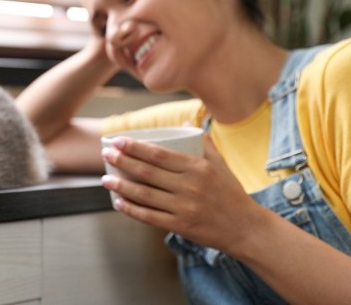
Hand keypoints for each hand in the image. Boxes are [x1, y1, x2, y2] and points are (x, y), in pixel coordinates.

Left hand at [101, 135, 261, 252]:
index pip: (158, 154)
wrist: (245, 228)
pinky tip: (118, 202)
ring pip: (144, 195)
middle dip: (122, 162)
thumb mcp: (220, 164)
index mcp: (197, 168)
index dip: (134, 147)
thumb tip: (186, 122)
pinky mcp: (180, 226)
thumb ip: (203, 143)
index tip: (117, 141)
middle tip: (105, 154)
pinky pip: (149, 217)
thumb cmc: (230, 193)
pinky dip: (131, 209)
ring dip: (121, 186)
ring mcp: (184, 207)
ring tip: (105, 179)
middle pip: (147, 172)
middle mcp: (189, 187)